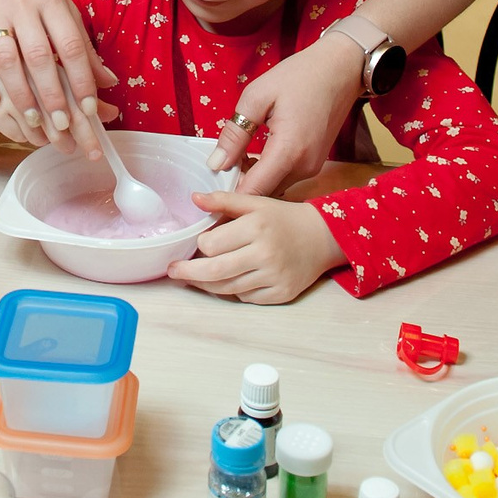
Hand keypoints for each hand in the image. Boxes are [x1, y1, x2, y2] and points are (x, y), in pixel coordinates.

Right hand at [0, 0, 103, 152]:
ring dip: (20, 93)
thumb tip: (109, 82)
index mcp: (51, 0)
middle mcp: (22, 5)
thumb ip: (82, 43)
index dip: (82, 80)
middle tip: (63, 125)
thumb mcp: (61, 5)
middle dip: (53, 95)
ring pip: (6, 59)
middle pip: (40, 56)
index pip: (71, 45)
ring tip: (33, 119)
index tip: (90, 110)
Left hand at [170, 191, 344, 303]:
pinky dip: (233, 291)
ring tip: (194, 277)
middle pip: (214, 271)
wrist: (323, 237)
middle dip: (188, 273)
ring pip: (228, 288)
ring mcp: (274, 277)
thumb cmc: (284, 218)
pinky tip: (228, 281)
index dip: (200, 244)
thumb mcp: (256, 203)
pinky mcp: (281, 294)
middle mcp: (265, 253)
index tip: (199, 243)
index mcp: (256, 227)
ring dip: (207, 284)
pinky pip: (246, 298)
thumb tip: (194, 198)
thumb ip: (224, 200)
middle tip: (173, 271)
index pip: (211, 244)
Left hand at [214, 36, 360, 194]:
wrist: (340, 69)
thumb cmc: (301, 76)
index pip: (253, 191)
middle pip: (264, 193)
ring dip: (254, 178)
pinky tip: (256, 153)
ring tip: (238, 154)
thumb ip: (235, 134)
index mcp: (289, 151)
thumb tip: (217, 163)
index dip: (228, 197)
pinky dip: (268, 172)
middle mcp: (304, 167)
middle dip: (239, 186)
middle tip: (220, 164)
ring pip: (275, 187)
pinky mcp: (314, 163)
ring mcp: (312, 167)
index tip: (209, 192)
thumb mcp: (257, 97)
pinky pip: (286, 178)